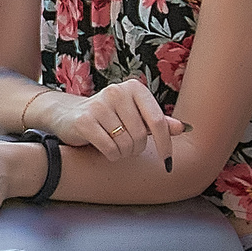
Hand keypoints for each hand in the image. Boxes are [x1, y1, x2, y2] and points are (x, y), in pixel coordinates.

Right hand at [47, 78, 178, 168]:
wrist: (67, 114)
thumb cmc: (107, 117)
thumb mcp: (134, 115)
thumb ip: (158, 121)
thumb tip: (184, 128)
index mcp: (133, 88)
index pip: (157, 121)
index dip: (165, 144)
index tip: (168, 161)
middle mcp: (117, 92)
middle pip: (141, 135)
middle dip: (136, 148)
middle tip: (126, 145)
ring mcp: (99, 105)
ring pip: (126, 144)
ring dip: (123, 152)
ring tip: (114, 144)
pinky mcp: (85, 121)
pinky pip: (111, 149)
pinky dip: (111, 155)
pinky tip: (103, 148)